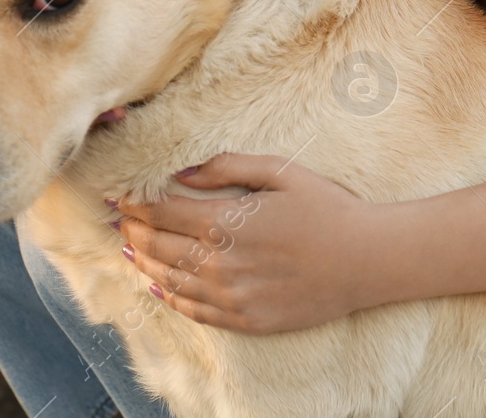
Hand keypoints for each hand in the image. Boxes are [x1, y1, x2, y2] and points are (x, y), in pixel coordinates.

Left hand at [110, 152, 379, 333]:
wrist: (367, 259)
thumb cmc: (327, 208)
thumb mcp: (280, 171)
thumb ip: (226, 166)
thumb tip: (181, 172)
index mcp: (226, 221)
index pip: (163, 212)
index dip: (136, 204)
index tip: (119, 196)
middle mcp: (221, 262)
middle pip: (159, 246)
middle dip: (134, 231)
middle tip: (118, 220)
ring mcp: (232, 296)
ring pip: (170, 280)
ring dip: (144, 262)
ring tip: (129, 248)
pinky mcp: (246, 319)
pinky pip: (196, 311)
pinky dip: (170, 298)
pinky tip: (158, 287)